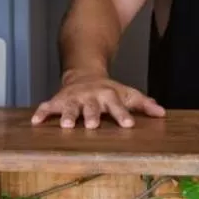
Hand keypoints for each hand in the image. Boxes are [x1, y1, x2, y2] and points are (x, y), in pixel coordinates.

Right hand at [31, 74, 164, 128]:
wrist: (84, 73)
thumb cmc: (109, 90)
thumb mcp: (127, 93)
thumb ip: (143, 104)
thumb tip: (162, 114)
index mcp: (108, 95)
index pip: (118, 106)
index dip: (123, 115)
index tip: (128, 125)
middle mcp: (90, 96)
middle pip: (92, 107)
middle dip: (92, 116)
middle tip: (92, 125)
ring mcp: (74, 98)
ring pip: (71, 107)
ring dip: (68, 115)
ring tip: (67, 125)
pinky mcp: (59, 100)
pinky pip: (48, 106)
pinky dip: (42, 112)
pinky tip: (35, 121)